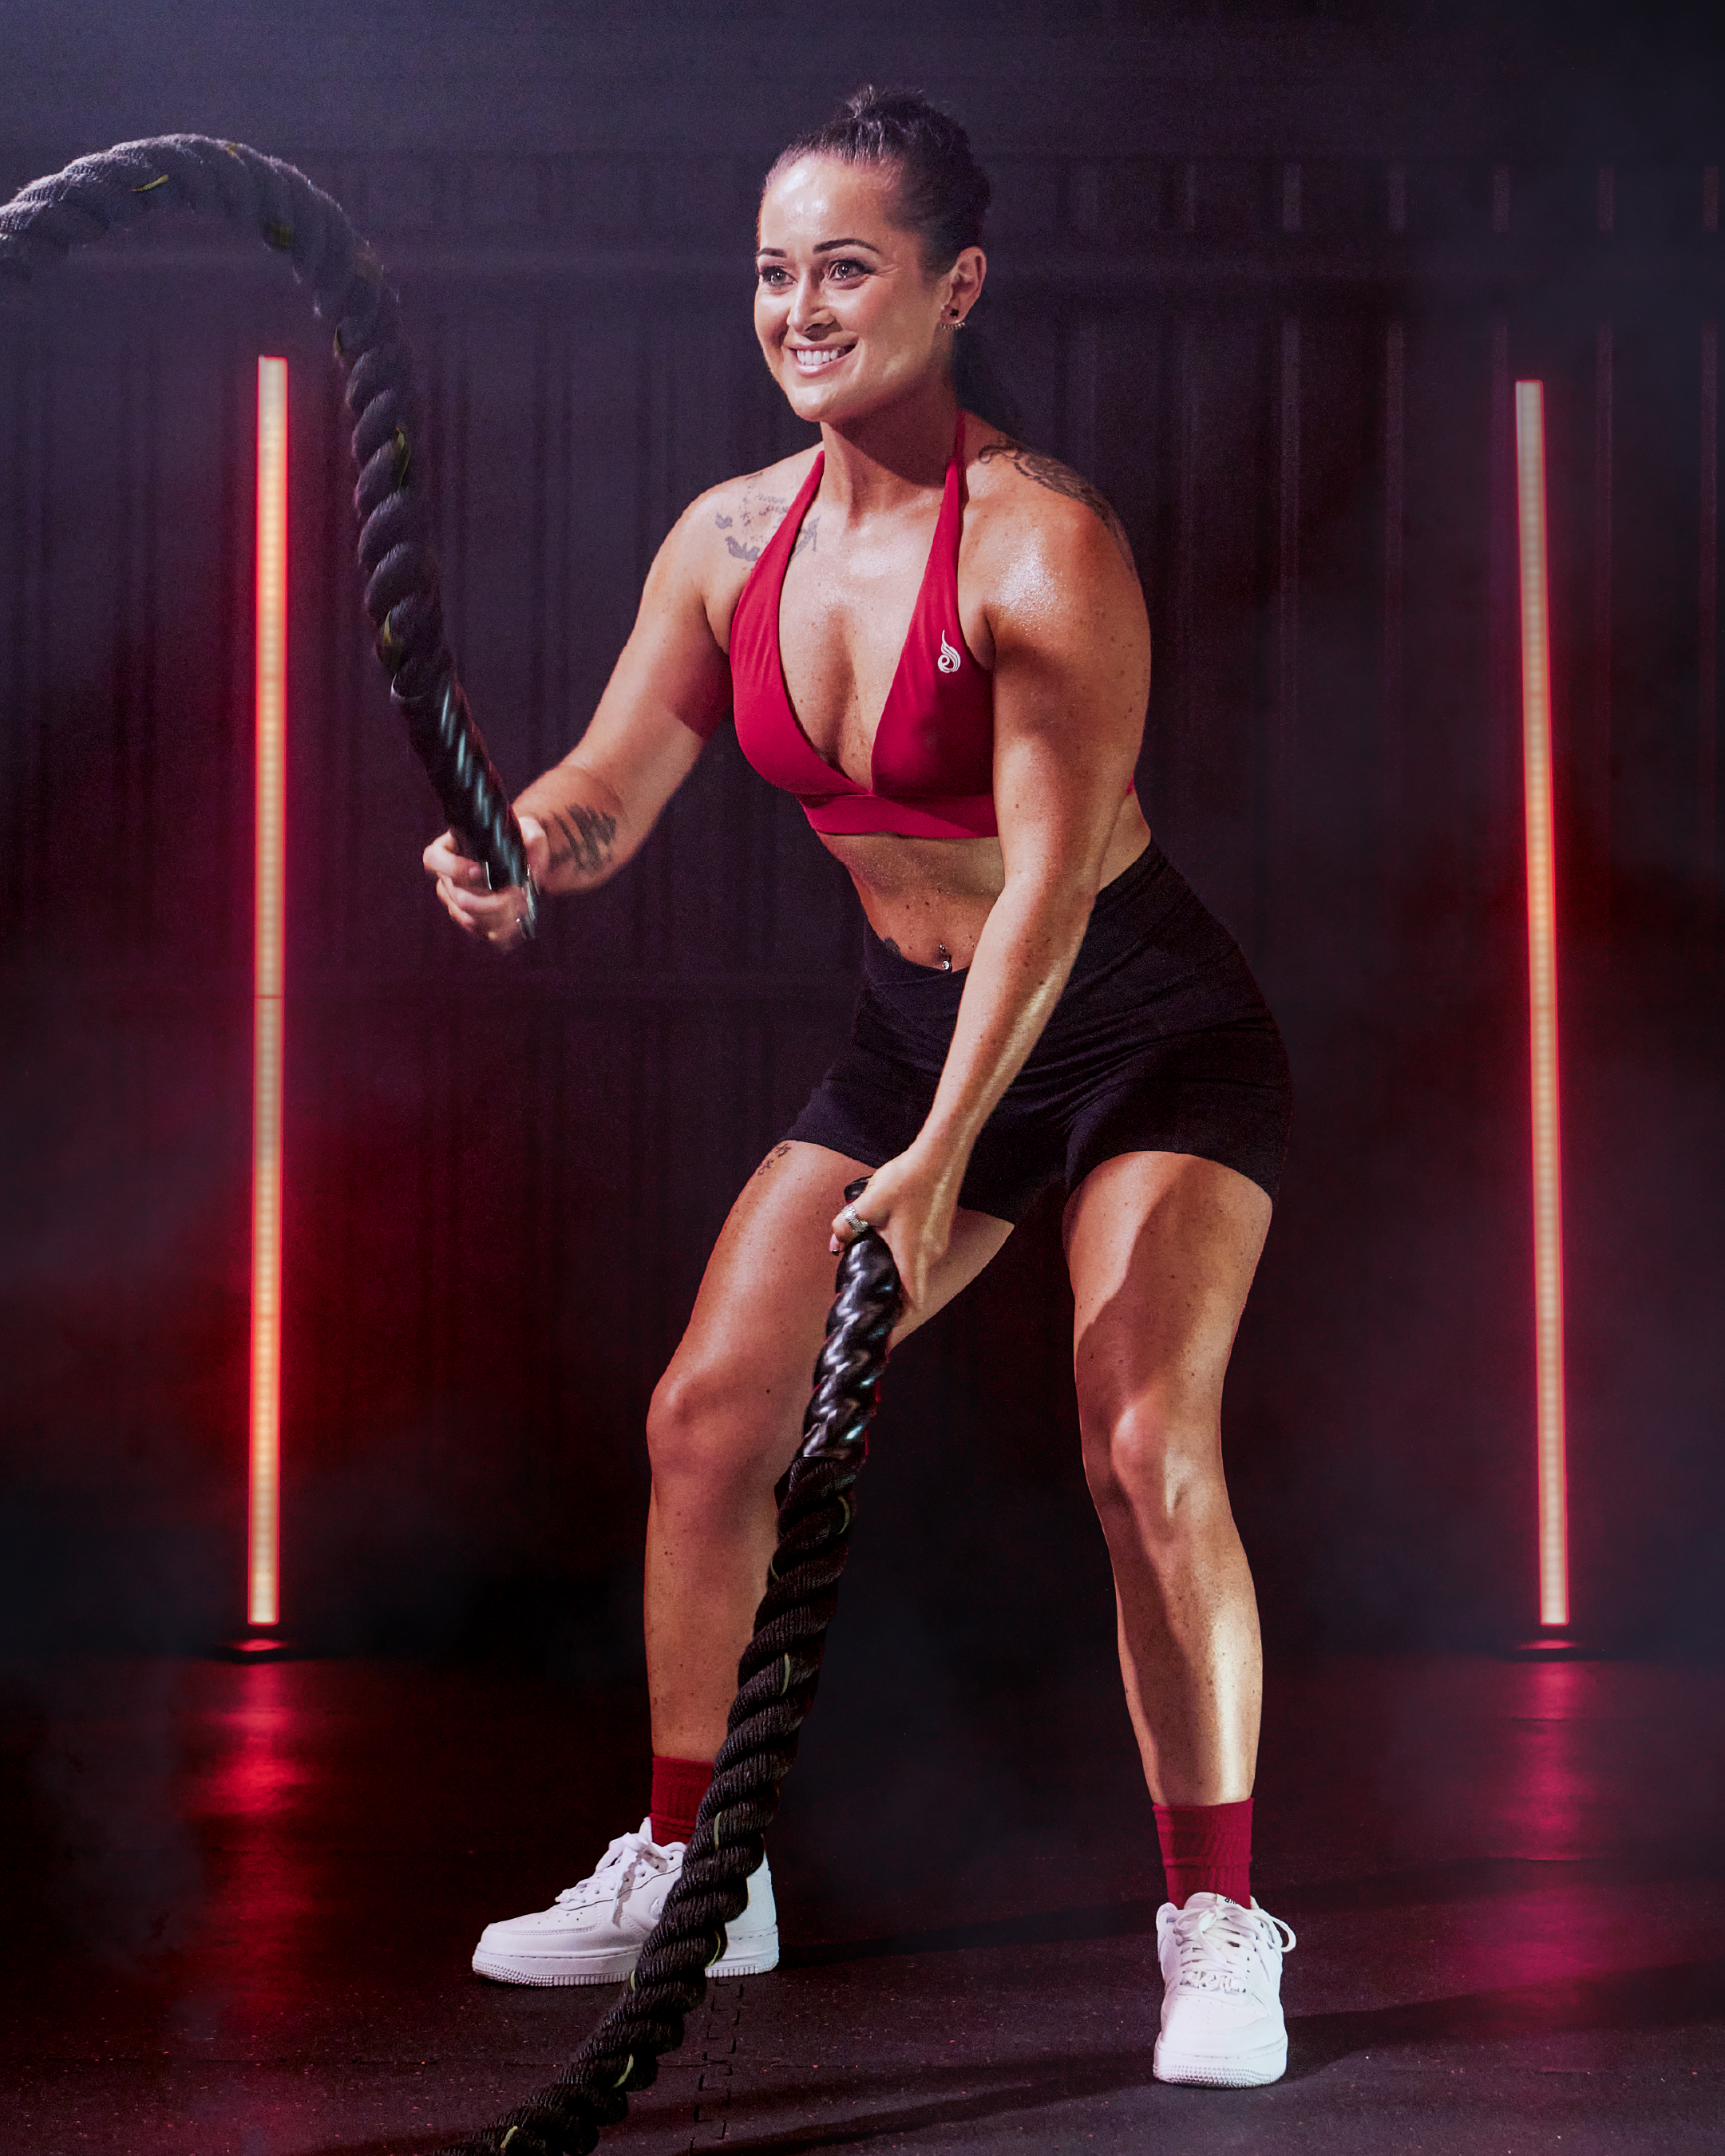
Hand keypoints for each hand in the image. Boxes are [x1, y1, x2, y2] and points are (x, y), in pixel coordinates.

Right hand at [423, 815, 547, 949]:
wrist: (522, 862)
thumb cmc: (517, 842)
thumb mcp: (527, 831)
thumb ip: (532, 839)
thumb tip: (533, 858)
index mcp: (449, 849)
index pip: (434, 859)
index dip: (454, 868)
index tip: (483, 871)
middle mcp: (447, 878)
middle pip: (460, 897)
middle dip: (492, 901)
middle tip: (520, 894)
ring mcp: (456, 902)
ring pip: (470, 918)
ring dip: (500, 917)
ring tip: (525, 906)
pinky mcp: (471, 919)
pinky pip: (481, 931)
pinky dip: (502, 930)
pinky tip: (519, 922)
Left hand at [829, 1144, 961, 1335]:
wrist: (939, 1154)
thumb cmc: (905, 1180)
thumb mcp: (867, 1203)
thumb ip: (847, 1226)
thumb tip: (834, 1245)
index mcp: (912, 1256)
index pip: (911, 1302)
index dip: (898, 1321)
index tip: (883, 1333)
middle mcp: (930, 1253)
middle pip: (912, 1286)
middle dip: (891, 1296)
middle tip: (867, 1299)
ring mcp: (938, 1241)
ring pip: (915, 1266)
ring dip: (897, 1271)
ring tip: (872, 1265)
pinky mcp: (940, 1228)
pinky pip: (921, 1251)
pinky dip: (905, 1255)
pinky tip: (888, 1238)